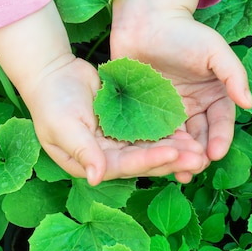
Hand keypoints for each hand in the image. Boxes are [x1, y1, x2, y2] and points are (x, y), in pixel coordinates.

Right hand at [0, 1, 206, 184]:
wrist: (51, 73)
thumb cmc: (51, 101)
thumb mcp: (63, 127)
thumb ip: (83, 150)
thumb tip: (96, 178)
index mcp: (90, 163)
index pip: (124, 166)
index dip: (149, 160)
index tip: (173, 153)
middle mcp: (106, 156)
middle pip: (142, 161)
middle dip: (170, 159)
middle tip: (199, 158)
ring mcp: (116, 141)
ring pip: (149, 147)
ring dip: (174, 148)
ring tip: (200, 148)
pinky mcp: (125, 125)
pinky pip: (148, 131)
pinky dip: (166, 132)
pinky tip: (188, 130)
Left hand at [111, 0, 251, 172]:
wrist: (145, 20)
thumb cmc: (184, 32)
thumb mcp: (214, 50)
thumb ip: (233, 75)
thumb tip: (250, 104)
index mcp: (213, 96)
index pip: (220, 122)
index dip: (220, 138)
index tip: (217, 153)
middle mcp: (193, 108)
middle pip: (199, 136)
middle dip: (199, 154)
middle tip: (195, 168)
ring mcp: (168, 112)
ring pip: (176, 140)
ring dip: (178, 157)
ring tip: (178, 172)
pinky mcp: (145, 113)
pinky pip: (151, 134)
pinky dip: (154, 148)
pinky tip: (153, 161)